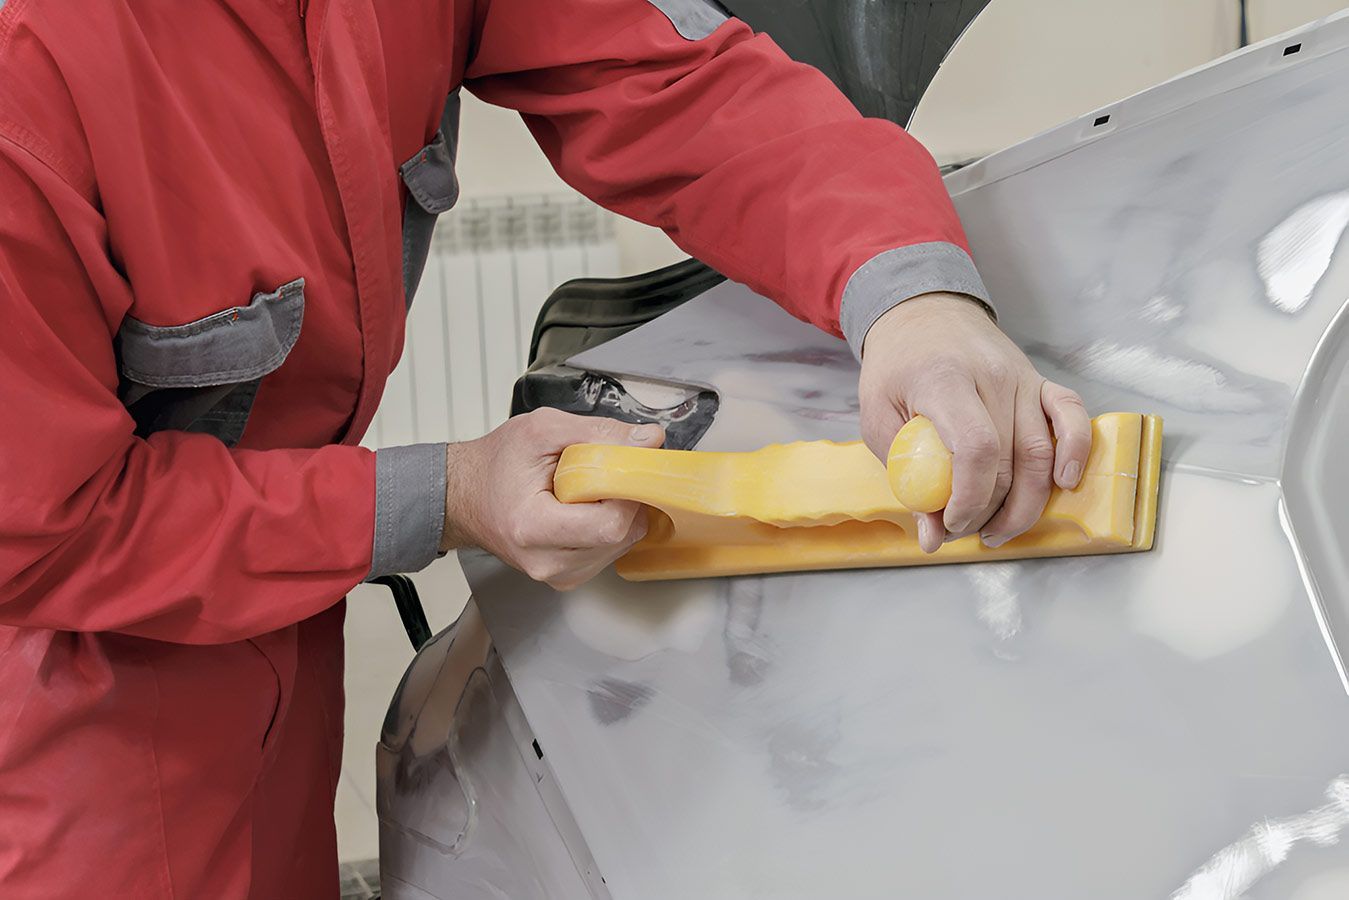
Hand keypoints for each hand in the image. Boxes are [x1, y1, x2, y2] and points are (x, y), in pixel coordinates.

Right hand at [442, 409, 664, 589]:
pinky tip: (586, 508)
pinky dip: (608, 526)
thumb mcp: (542, 430)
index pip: (610, 525)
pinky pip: (609, 552)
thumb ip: (598, 433)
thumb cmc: (495, 464)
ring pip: (621, 546)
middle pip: (620, 537)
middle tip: (605, 474)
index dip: (626, 492)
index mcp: (532, 528)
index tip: (622, 467)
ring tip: (588, 491)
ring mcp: (556, 574)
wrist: (463, 495)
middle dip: (624, 500)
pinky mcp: (566, 576)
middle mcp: (545, 562)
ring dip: (618, 513)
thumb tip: (647, 440)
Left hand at [859, 293, 1090, 552]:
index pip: (976, 448)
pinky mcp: (1039, 380)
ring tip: (998, 530)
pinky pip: (1070, 416)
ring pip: (1042, 452)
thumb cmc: (895, 366)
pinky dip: (1076, 451)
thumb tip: (931, 536)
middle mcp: (992, 376)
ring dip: (1026, 503)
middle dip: (990, 511)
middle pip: (1010, 460)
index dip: (970, 498)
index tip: (950, 524)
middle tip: (963, 532)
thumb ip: (903, 474)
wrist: (923, 312)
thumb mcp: (876, 415)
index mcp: (945, 380)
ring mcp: (1021, 376)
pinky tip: (1064, 484)